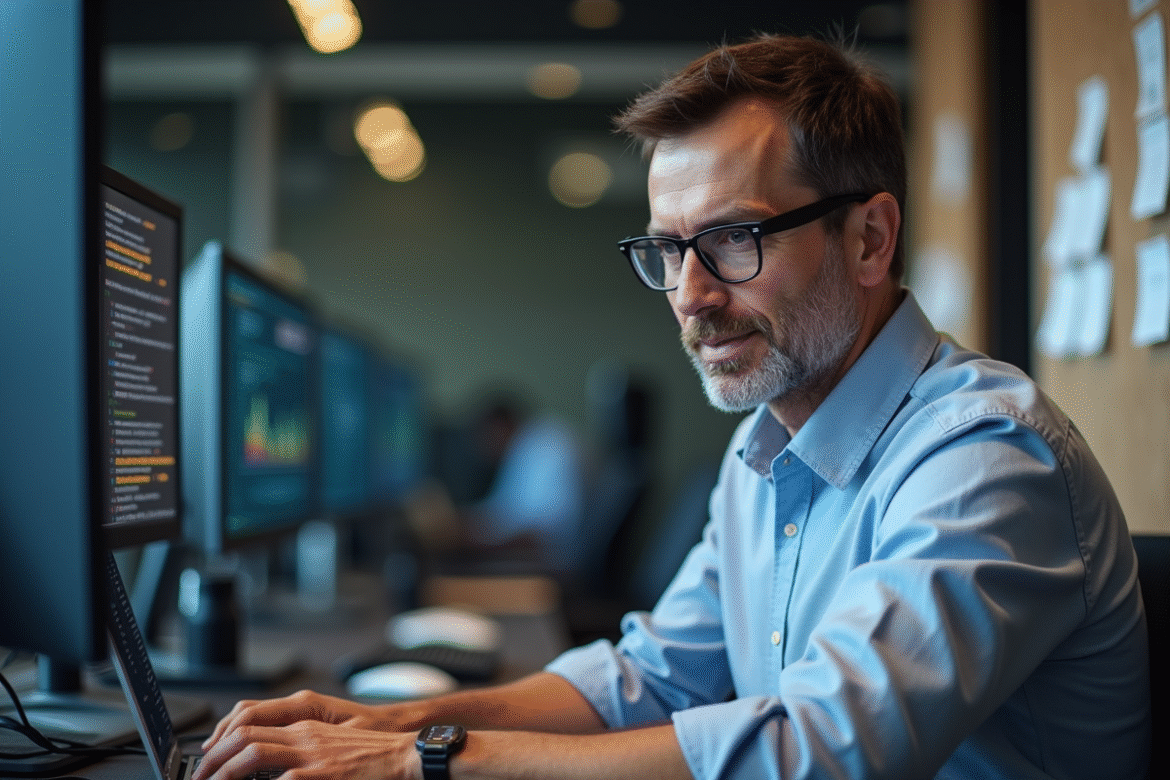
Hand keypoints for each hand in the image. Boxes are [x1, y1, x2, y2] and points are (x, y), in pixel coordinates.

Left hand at [192, 718, 418, 779]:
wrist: (405, 755)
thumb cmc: (371, 755)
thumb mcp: (330, 746)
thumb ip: (300, 750)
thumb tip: (267, 771)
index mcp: (305, 724)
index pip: (250, 720)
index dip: (221, 738)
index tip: (207, 758)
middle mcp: (304, 733)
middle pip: (243, 734)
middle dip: (213, 757)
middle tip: (199, 778)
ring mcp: (312, 753)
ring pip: (253, 752)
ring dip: (224, 773)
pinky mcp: (322, 773)